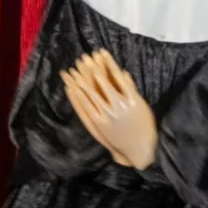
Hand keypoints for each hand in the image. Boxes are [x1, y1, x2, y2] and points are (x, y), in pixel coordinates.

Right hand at [62, 50, 157, 169]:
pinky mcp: (135, 103)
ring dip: (101, 69)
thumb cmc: (119, 141)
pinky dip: (120, 77)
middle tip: (80, 59)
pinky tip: (118, 68)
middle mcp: (106, 113)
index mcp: (95, 120)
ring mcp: (120, 107)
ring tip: (95, 57)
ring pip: (107, 85)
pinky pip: (125, 86)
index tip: (69, 73)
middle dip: (86, 73)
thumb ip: (92, 115)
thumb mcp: (101, 130)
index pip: (82, 99)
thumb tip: (82, 98)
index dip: (75, 85)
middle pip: (92, 89)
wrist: (138, 150)